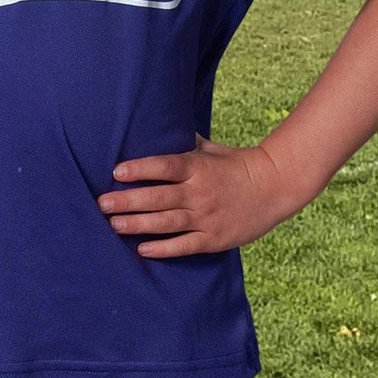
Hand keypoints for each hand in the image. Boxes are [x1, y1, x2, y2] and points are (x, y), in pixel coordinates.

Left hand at [97, 135, 311, 258]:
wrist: (276, 186)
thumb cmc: (239, 164)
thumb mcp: (212, 149)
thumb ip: (186, 144)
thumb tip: (160, 127)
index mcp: (198, 167)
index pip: (164, 166)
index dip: (140, 169)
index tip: (116, 172)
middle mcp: (200, 192)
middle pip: (158, 197)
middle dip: (127, 201)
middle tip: (102, 203)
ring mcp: (207, 217)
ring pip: (166, 222)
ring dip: (138, 224)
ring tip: (114, 225)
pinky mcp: (214, 238)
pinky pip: (184, 245)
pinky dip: (163, 249)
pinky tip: (142, 250)